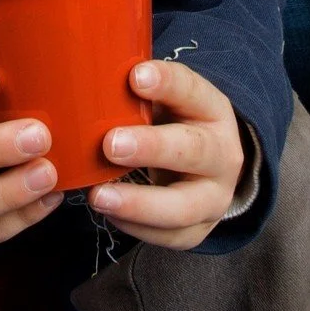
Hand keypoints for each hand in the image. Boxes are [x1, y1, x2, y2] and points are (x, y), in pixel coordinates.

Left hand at [86, 59, 243, 249]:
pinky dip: (136, 227)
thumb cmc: (175, 124)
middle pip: (193, 151)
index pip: (193, 91)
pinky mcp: (199, 230)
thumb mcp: (168, 100)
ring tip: (98, 196)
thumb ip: (139, 90)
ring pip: (183, 206)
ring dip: (139, 202)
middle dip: (152, 148)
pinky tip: (109, 212)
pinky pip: (169, 236)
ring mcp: (215, 197)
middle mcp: (222, 154)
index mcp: (213, 110)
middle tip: (111, 145)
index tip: (135, 76)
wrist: (211, 167)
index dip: (167, 83)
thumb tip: (87, 74)